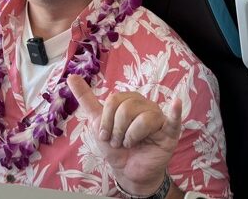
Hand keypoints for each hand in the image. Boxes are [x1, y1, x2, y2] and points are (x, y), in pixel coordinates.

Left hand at [68, 75, 182, 195]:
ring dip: (131, 137)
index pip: (113, 101)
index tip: (105, 136)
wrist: (127, 171)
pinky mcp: (169, 133)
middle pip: (126, 109)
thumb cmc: (115, 145)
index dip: (106, 121)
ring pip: (142, 119)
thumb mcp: (97, 122)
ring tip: (131, 145)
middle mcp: (145, 105)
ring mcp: (158, 118)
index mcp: (129, 100)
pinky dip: (175, 112)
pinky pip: (173, 120)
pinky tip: (176, 103)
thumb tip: (71, 76)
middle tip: (119, 142)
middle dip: (117, 131)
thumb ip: (86, 99)